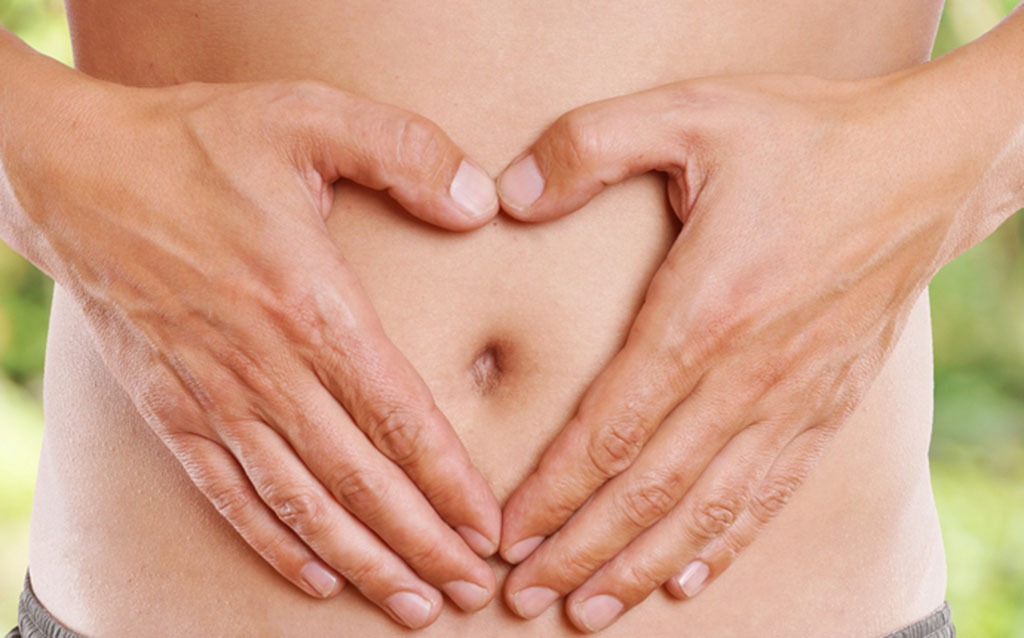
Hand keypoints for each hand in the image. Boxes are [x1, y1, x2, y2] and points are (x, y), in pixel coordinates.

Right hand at [4, 72, 501, 627]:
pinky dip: (274, 542)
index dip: (449, 483)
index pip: (399, 417)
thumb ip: (404, 151)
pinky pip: (229, 493)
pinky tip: (314, 576)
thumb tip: (481, 201)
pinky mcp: (172, 409)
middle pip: (359, 480)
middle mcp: (265, 369)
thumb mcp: (308, 117)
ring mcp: (214, 397)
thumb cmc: (199, 143)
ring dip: (361, 560)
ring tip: (411, 602)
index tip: (488, 531)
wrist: (76, 173)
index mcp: (309, 305)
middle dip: (421, 543)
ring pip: (300, 502)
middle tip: (469, 590)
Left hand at [494, 72, 976, 630]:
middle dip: (580, 551)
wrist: (928, 165)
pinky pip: (770, 494)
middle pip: (650, 489)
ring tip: (588, 612)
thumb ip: (589, 145)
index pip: (611, 427)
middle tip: (524, 596)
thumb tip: (508, 193)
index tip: (507, 533)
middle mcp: (749, 374)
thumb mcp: (691, 111)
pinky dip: (724, 545)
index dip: (553, 491)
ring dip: (640, 567)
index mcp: (707, 309)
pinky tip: (685, 579)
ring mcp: (793, 399)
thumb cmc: (806, 136)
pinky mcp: (827, 406)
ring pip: (707, 509)